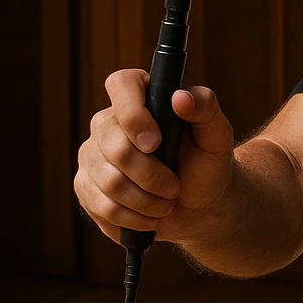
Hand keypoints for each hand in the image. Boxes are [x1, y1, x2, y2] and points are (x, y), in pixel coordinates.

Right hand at [74, 68, 234, 243]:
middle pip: (114, 146)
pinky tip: (149, 216)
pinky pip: (100, 206)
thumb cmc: (207, 164)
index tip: (156, 143)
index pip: (121, 84)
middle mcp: (109, 123)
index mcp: (141, 99)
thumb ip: (206, 108)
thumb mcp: (217, 135)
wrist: (199, 206)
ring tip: (166, 203)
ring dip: (146, 201)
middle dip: (151, 175)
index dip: (134, 114)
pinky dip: (133, 218)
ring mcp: (92, 154)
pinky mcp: (85, 186)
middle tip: (174, 187)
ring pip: (108, 182)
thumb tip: (180, 97)